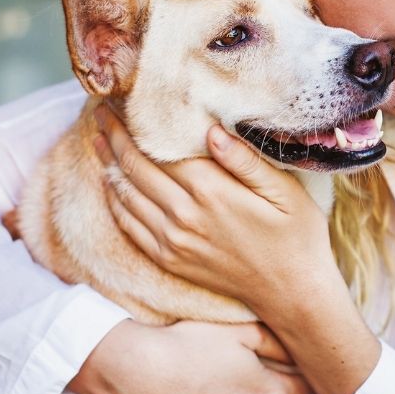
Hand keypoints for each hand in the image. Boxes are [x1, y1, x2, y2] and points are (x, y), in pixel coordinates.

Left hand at [92, 105, 338, 316]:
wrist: (292, 293)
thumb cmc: (296, 236)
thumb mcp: (285, 192)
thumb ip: (246, 160)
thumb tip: (211, 130)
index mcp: (213, 192)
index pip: (159, 149)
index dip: (135, 125)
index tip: (121, 101)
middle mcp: (184, 216)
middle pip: (136, 168)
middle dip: (114, 137)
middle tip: (100, 111)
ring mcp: (173, 241)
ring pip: (126, 195)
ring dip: (108, 164)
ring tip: (98, 139)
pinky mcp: (170, 260)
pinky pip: (129, 226)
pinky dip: (115, 201)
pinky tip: (111, 184)